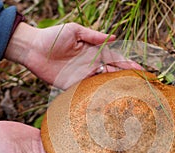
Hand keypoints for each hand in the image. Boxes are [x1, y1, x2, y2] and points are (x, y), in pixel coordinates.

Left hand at [5, 22, 141, 88]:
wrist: (33, 49)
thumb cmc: (53, 36)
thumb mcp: (75, 31)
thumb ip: (94, 36)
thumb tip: (114, 37)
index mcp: (94, 51)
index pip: (115, 58)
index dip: (128, 64)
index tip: (140, 70)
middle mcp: (91, 65)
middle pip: (113, 72)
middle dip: (126, 77)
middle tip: (140, 84)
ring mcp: (83, 76)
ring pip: (103, 82)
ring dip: (116, 87)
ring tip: (130, 94)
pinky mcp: (73, 85)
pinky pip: (89, 91)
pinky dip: (99, 95)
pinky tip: (109, 100)